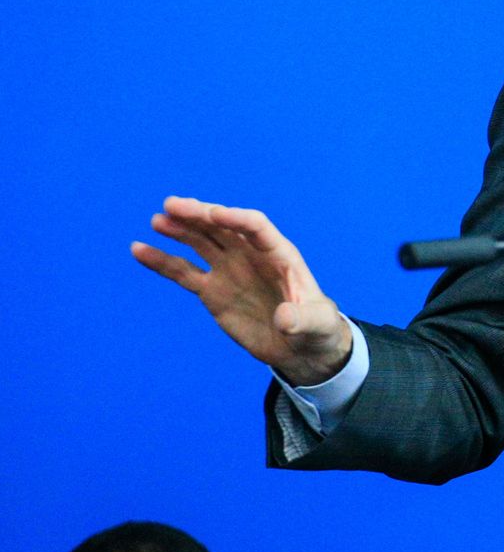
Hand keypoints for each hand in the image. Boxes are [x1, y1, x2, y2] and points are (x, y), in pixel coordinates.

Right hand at [132, 197, 353, 386]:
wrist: (301, 346)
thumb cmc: (316, 328)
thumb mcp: (316, 325)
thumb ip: (302, 319)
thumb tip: (284, 318)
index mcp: (279, 255)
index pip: (256, 227)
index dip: (236, 219)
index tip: (214, 214)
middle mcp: (251, 256)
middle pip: (223, 227)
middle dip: (200, 215)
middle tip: (173, 206)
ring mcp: (229, 270)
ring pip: (201, 242)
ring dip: (180, 229)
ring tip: (158, 220)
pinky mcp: (212, 290)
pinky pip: (182, 271)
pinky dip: (162, 260)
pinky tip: (139, 249)